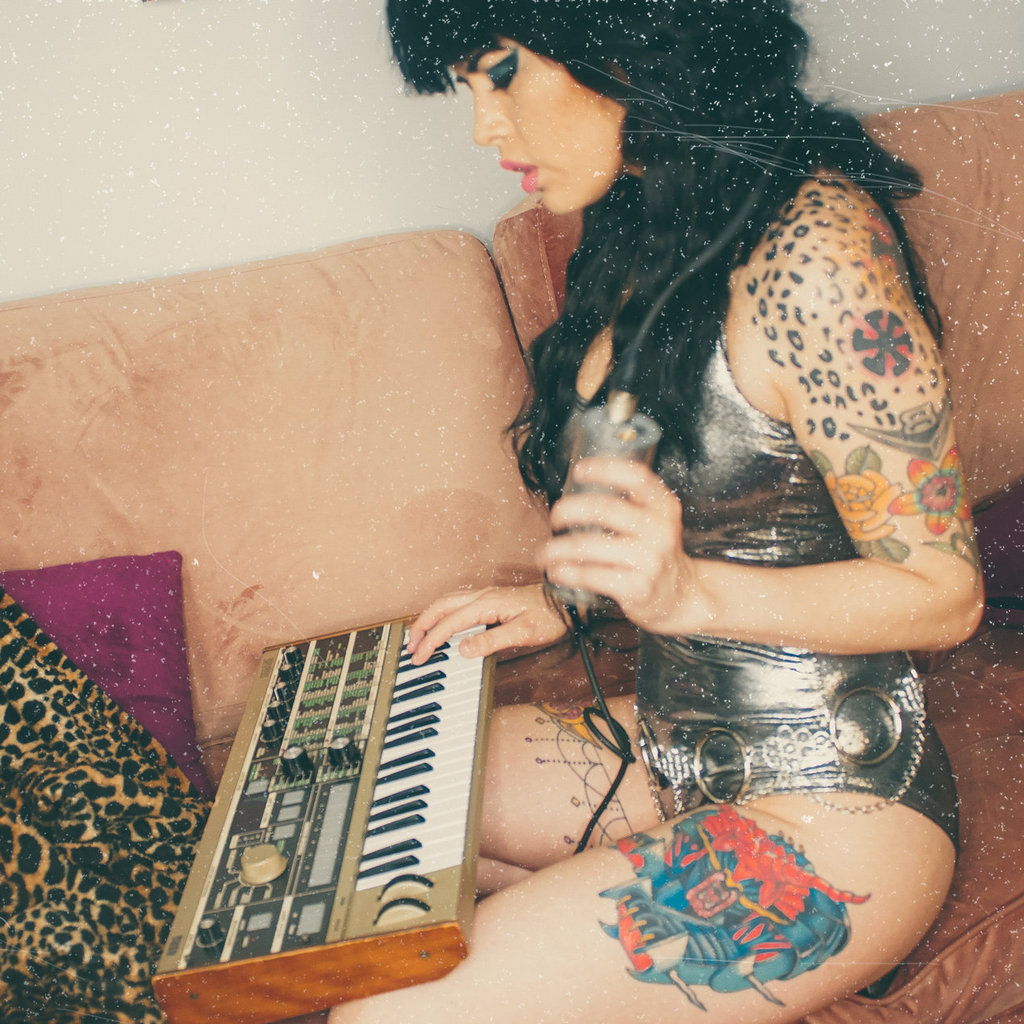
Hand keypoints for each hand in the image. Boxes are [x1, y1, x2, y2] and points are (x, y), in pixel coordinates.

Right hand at [406, 583, 569, 664]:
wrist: (566, 602)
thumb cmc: (550, 616)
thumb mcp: (523, 633)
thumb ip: (491, 641)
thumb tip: (463, 649)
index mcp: (486, 604)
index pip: (449, 623)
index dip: (431, 641)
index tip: (419, 656)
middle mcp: (482, 596)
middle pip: (440, 607)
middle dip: (421, 626)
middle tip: (410, 646)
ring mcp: (486, 595)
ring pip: (447, 603)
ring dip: (430, 618)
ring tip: (419, 636)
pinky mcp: (491, 599)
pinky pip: (458, 603)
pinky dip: (442, 613)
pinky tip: (443, 623)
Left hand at [541, 457, 693, 633]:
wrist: (679, 595)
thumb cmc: (653, 552)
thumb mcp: (654, 521)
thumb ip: (628, 503)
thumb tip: (576, 491)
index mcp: (664, 506)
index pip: (636, 477)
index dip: (605, 469)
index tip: (578, 470)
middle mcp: (660, 530)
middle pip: (605, 508)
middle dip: (568, 510)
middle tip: (554, 517)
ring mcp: (650, 560)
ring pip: (589, 546)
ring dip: (557, 549)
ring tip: (543, 553)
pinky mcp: (638, 588)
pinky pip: (591, 575)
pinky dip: (566, 572)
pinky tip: (556, 571)